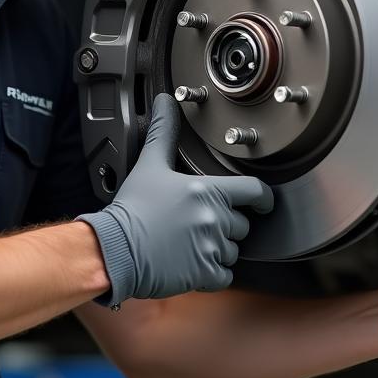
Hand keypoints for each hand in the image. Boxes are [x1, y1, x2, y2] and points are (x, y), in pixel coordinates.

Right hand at [79, 93, 273, 305]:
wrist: (115, 248)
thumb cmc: (132, 207)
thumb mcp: (149, 164)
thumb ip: (163, 131)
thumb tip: (165, 102)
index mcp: (208, 190)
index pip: (254, 191)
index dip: (261, 197)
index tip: (261, 202)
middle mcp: (214, 218)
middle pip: (242, 223)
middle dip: (226, 224)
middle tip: (200, 222)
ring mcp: (211, 247)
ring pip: (233, 250)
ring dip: (218, 248)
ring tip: (190, 242)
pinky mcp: (204, 273)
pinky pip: (224, 275)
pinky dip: (212, 272)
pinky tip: (191, 263)